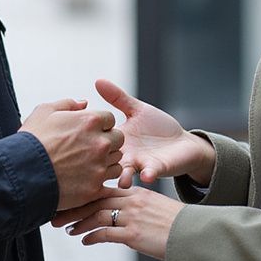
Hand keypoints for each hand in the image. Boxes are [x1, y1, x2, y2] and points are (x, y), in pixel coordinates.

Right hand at [20, 98, 123, 210]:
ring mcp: (99, 166)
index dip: (99, 125)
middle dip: (107, 141)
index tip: (88, 132)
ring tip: (87, 163)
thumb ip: (68, 104)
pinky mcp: (95, 186)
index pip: (109, 119)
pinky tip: (87, 176)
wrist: (22, 174)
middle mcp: (100, 142)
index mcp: (90, 121)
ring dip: (107, 160)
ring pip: (117, 159)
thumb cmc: (32, 141)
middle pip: (118, 139)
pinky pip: (111, 178)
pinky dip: (102, 177)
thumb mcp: (45, 111)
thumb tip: (84, 103)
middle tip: (90, 148)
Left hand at [51, 186, 183, 260]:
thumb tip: (121, 218)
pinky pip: (106, 233)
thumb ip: (136, 209)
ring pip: (97, 215)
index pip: (104, 189)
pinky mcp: (133, 234)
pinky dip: (92, 236)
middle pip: (95, 199)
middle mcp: (132, 201)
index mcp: (137, 192)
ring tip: (66, 229)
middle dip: (74, 206)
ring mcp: (132, 217)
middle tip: (56, 212)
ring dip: (78, 222)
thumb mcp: (155, 209)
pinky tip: (84, 240)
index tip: (69, 198)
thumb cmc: (177, 225)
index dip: (84, 193)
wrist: (194, 235)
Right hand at [95, 79, 215, 187]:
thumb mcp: (136, 110)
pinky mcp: (156, 169)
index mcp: (118, 139)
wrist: (182, 143)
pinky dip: (147, 174)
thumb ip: (117, 97)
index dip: (89, 138)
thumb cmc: (157, 127)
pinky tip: (146, 175)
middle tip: (92, 164)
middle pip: (107, 161)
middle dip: (100, 164)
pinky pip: (149, 173)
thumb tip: (98, 80)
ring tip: (121, 181)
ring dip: (123, 177)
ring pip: (126, 173)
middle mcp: (125, 154)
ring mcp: (139, 163)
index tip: (77, 137)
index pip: (99, 138)